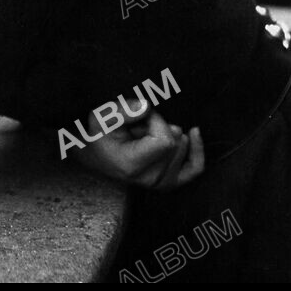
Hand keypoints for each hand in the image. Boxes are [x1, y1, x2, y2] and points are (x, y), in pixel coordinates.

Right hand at [72, 108, 204, 190]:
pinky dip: (197, 150)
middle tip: (137, 128)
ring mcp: (161, 183)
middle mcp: (149, 179)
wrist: (94, 154)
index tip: (138, 117)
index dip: (155, 121)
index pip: (164, 140)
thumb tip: (147, 107)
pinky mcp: (170, 182)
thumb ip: (123, 110)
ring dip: (167, 136)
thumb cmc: (97, 134)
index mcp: (132, 166)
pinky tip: (194, 133)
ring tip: (144, 136)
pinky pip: (195, 167)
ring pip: (182, 148)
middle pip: (174, 143)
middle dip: (160, 126)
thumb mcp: (101, 117)